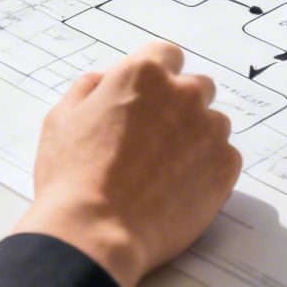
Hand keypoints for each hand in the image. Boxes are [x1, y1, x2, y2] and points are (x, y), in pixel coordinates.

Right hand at [10, 42, 242, 286]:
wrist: (97, 232)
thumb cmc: (72, 178)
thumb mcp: (61, 120)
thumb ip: (88, 90)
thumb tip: (103, 82)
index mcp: (143, 74)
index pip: (166, 55)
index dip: (155, 77)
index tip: (148, 99)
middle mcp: (183, 94)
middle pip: (196, 87)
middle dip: (180, 106)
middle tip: (154, 139)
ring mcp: (209, 130)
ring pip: (213, 123)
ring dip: (196, 138)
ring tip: (165, 171)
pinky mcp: (225, 167)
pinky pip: (224, 157)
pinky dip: (208, 169)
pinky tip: (179, 189)